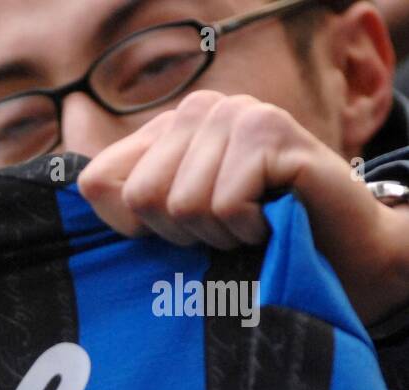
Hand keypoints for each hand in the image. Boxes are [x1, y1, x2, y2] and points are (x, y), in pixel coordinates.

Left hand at [77, 90, 408, 326]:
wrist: (339, 253)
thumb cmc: (250, 244)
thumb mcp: (175, 230)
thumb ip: (125, 211)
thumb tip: (75, 203)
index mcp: (163, 132)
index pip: (96, 182)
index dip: (128, 228)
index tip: (173, 234)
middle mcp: (196, 111)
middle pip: (139, 197)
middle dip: (181, 235)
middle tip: (223, 230)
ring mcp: (235, 114)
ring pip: (183, 204)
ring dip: (220, 235)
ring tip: (250, 224)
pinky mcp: (269, 131)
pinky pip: (224, 203)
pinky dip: (248, 229)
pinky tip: (272, 218)